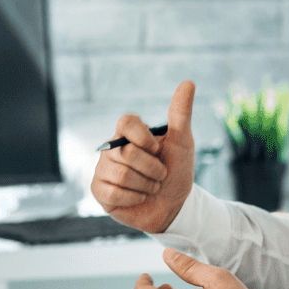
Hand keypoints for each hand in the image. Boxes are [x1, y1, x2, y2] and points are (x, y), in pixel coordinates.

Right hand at [90, 81, 197, 233]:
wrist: (175, 205)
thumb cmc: (176, 170)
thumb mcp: (182, 142)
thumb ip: (180, 114)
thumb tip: (188, 82)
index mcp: (128, 134)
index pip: (125, 122)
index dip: (143, 137)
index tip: (157, 149)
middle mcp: (111, 149)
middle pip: (127, 154)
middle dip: (152, 169)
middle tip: (160, 175)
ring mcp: (103, 170)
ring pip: (122, 175)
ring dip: (146, 186)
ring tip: (151, 187)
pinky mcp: (99, 191)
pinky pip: (113, 193)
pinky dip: (134, 198)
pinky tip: (139, 197)